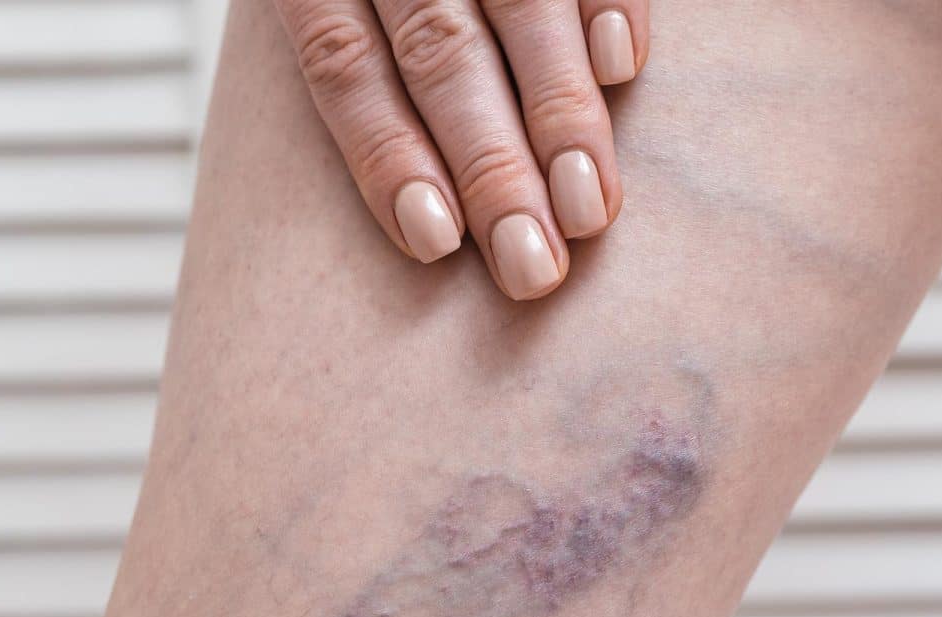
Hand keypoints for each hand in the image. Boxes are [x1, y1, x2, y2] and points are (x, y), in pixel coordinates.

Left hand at [273, 0, 647, 299]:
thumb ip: (350, 69)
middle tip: (532, 264)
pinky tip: (622, 68)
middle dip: (490, 165)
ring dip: (558, 110)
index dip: (388, 155)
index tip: (439, 241)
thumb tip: (417, 218)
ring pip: (517, 3)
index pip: (346, 66)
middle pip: (438, 50)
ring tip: (589, 207)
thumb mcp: (320, 1)